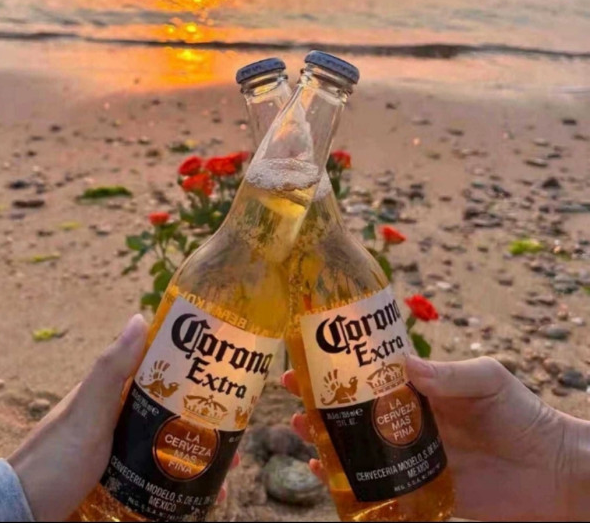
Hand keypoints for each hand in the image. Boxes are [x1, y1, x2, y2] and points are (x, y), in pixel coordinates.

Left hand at [8, 314, 238, 520]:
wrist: (22, 516)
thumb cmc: (53, 461)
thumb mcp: (86, 413)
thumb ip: (111, 370)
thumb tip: (140, 317)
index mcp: (115, 395)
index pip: (162, 374)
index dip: (194, 375)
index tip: (226, 382)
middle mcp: (121, 421)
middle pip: (173, 417)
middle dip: (205, 428)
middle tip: (234, 444)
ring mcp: (121, 455)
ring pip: (169, 451)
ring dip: (197, 462)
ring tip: (223, 480)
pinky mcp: (121, 485)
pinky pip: (158, 482)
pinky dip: (180, 488)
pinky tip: (199, 500)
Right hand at [283, 356, 589, 521]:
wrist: (554, 471)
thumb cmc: (521, 413)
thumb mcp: (486, 378)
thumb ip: (448, 374)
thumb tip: (403, 365)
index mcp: (421, 389)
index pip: (371, 374)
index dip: (340, 366)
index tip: (309, 356)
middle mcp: (410, 420)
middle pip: (356, 410)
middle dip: (321, 402)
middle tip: (292, 395)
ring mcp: (412, 456)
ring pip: (359, 447)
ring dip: (327, 438)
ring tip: (299, 431)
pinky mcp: (422, 490)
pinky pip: (380, 488)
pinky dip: (351, 483)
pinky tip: (327, 476)